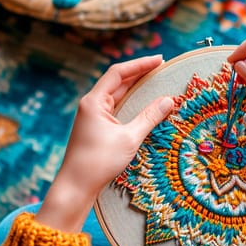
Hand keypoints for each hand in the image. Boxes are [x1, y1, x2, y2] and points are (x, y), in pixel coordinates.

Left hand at [36, 55, 173, 231]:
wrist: (76, 186)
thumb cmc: (99, 161)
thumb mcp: (129, 138)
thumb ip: (149, 117)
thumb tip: (169, 100)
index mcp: (94, 101)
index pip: (118, 73)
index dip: (140, 64)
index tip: (160, 59)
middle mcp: (91, 104)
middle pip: (117, 81)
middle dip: (139, 74)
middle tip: (162, 68)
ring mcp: (92, 116)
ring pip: (117, 95)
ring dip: (136, 88)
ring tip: (156, 81)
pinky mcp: (96, 128)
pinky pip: (116, 108)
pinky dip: (131, 102)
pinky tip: (143, 104)